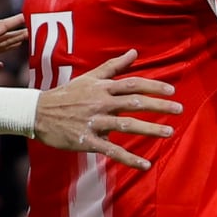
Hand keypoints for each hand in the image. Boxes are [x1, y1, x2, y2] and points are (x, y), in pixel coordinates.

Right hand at [33, 49, 181, 167]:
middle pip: (134, 102)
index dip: (153, 86)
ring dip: (149, 129)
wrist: (37, 113)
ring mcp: (94, 122)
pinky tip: (145, 165)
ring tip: (169, 133)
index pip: (132, 84)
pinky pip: (111, 151)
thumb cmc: (66, 94)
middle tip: (179, 110)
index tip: (172, 91)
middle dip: (158, 106)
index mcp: (102, 88)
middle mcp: (100, 103)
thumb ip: (113, 67)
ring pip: (126, 125)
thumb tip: (134, 52)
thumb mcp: (89, 78)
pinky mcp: (87, 140)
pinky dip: (129, 159)